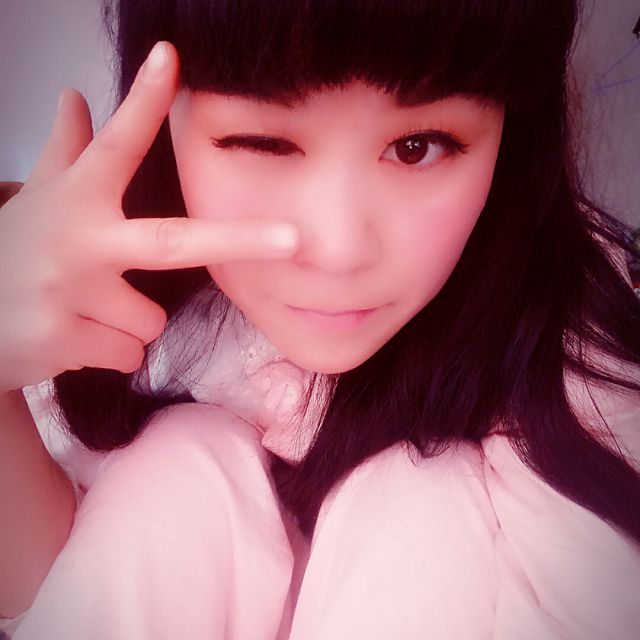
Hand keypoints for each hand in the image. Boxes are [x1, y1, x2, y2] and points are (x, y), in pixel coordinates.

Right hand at [0, 41, 297, 393]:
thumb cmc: (15, 256)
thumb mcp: (37, 202)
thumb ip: (65, 152)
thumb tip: (74, 95)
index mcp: (73, 200)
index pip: (114, 145)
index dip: (142, 102)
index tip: (170, 58)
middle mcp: (75, 241)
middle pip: (173, 242)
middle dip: (240, 240)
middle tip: (294, 240)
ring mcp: (70, 293)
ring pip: (152, 319)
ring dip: (129, 321)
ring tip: (82, 312)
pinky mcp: (67, 341)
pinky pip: (132, 352)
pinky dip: (112, 351)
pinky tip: (73, 338)